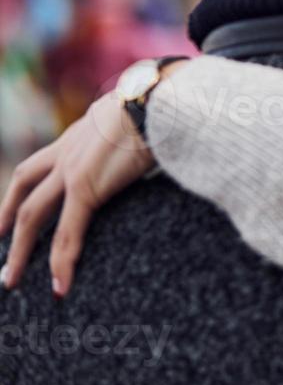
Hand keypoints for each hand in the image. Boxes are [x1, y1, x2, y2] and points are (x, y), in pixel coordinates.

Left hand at [0, 87, 158, 295]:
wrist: (158, 97)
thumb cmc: (164, 102)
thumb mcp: (139, 114)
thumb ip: (136, 129)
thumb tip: (157, 133)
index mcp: (80, 132)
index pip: (42, 162)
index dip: (25, 187)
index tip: (16, 207)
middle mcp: (68, 149)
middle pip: (24, 186)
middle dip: (7, 218)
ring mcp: (72, 169)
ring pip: (32, 215)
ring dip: (20, 250)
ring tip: (12, 280)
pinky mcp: (86, 187)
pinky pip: (67, 232)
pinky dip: (61, 262)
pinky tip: (60, 286)